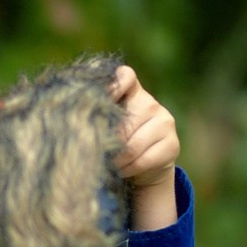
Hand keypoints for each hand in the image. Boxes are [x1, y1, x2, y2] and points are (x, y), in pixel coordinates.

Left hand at [110, 64, 181, 230]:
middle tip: (95, 153)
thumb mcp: (109, 125)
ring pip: (131, 145)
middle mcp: (151, 103)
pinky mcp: (172, 144)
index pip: (126, 76)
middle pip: (122, 122)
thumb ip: (98, 116)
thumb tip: (74, 122)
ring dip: (115, 160)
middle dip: (106, 142)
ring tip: (107, 165)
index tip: (95, 101)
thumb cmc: (119, 141)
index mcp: (133, 92)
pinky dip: (128, 169)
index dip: (112, 85)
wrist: (147, 168)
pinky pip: (142, 159)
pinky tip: (122, 170)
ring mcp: (164, 122)